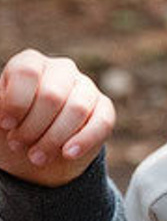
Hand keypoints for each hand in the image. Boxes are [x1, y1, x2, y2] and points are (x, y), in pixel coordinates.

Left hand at [0, 49, 115, 187]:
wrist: (31, 154)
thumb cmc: (7, 130)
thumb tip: (1, 107)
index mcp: (30, 64)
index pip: (27, 72)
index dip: (16, 102)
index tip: (6, 124)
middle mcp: (61, 69)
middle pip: (52, 95)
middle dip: (32, 128)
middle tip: (18, 145)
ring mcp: (85, 86)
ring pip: (78, 109)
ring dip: (54, 139)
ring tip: (36, 156)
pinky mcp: (103, 108)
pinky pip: (102, 121)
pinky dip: (84, 141)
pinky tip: (68, 154)